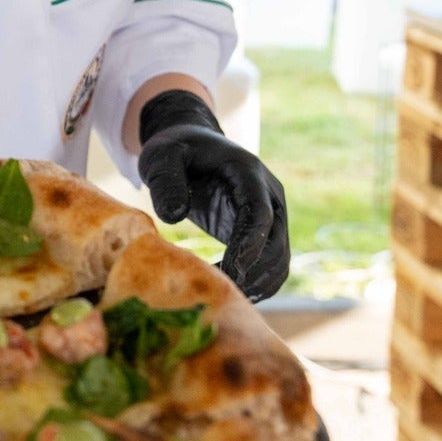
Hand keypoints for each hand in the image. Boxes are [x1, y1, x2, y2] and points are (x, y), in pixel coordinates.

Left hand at [137, 90, 289, 301]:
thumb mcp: (162, 157)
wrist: (192, 146)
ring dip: (256, 283)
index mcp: (248, 172)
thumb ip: (165, 181)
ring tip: (221, 294)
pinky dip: (257, 283)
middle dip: (251, 272)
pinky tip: (229, 291)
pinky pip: (271, 265)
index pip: (259, 212)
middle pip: (275, 242)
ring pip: (279, 259)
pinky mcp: (263, 233)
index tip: (232, 271)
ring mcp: (271, 216)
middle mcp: (269, 195)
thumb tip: (173, 216)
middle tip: (218, 291)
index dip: (249, 243)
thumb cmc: (176, 150)